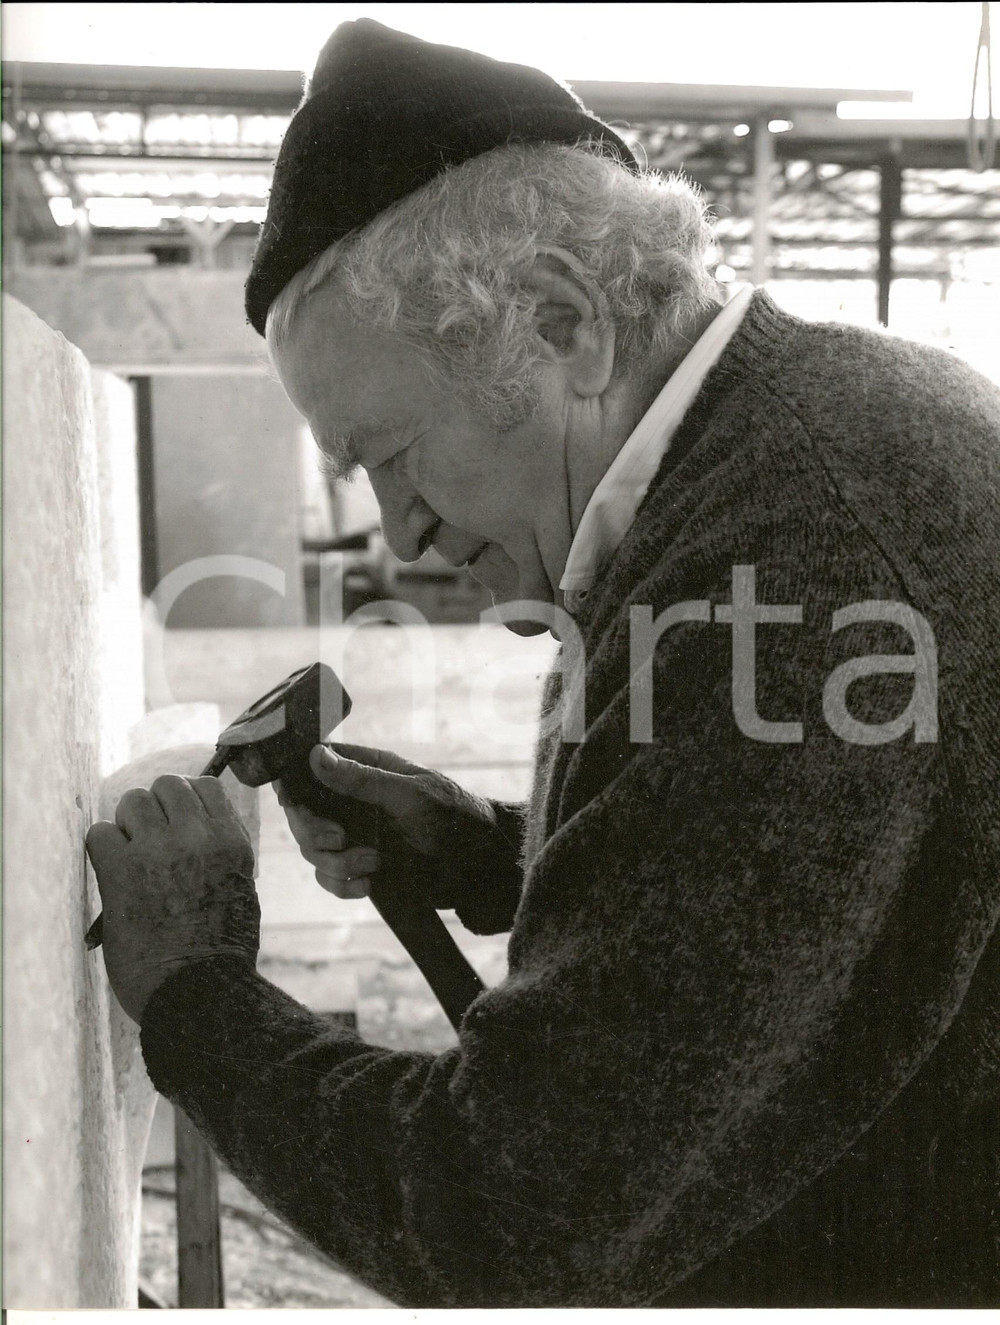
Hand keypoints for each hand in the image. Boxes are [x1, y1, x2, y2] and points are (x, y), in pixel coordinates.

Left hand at [85, 774, 259, 1023]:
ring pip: (132, 801)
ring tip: (130, 855)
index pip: (206, 786)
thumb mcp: (241, 890)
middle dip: (155, 808)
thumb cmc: (220, 952)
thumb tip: (200, 828)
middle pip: (167, 785)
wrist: (198, 993)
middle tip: (149, 839)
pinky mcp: (122, 870)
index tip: (177, 821)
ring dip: (127, 824)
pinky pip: (100, 832)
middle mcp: (198, 837)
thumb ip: (222, 853)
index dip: (186, 800)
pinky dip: (102, 848)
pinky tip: (111, 873)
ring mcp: (159, 850)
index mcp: (232, 843)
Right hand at [276, 743, 503, 904]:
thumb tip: (315, 755)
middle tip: (340, 839)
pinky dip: (343, 886)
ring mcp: (356, 837)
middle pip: (303, 817)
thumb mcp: (409, 794)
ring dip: (335, 863)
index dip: (293, 788)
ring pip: (314, 852)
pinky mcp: (362, 869)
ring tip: (374, 863)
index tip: (293, 803)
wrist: (480, 866)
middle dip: (314, 832)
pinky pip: (331, 880)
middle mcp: (353, 803)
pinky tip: (369, 885)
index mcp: (365, 771)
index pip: (310, 771)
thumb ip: (362, 779)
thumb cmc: (454, 816)